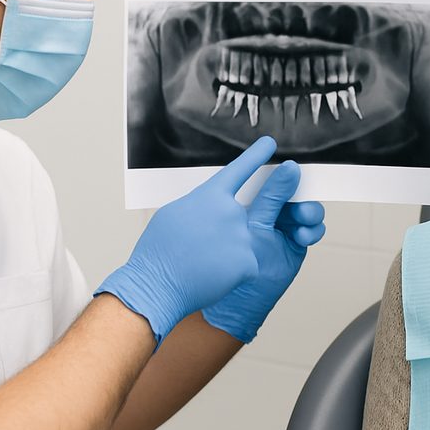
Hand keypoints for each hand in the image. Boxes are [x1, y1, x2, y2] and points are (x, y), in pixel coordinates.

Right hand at [96, 137, 304, 344]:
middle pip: (240, 215)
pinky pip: (246, 264)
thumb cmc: (159, 252)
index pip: (239, 170)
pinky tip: (212, 276)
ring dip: (226, 254)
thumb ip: (200, 204)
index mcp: (210, 196)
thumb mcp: (174, 214)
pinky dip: (231, 272)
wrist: (158, 286)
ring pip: (243, 242)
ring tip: (202, 264)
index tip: (270, 144)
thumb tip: (210, 204)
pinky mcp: (249, 261)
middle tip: (205, 245)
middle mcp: (231, 211)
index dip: (255, 156)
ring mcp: (242, 236)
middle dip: (225, 231)